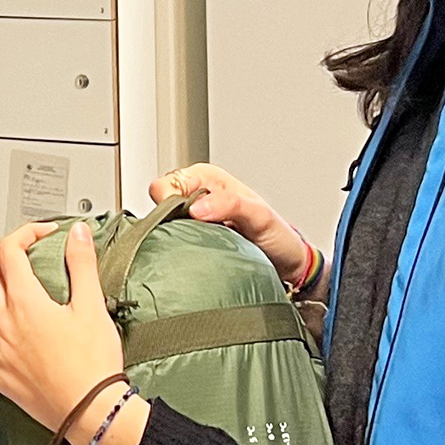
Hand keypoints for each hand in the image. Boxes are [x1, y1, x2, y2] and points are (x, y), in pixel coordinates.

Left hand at [0, 221, 136, 444]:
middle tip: (22, 254)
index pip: (10, 252)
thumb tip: (76, 235)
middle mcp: (4, 325)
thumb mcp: (93, 306)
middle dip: (2, 256)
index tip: (43, 235)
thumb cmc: (93, 366)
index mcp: (25, 303)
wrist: (91, 411)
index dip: (25, 234)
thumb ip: (82, 264)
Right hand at [151, 163, 310, 289]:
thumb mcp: (259, 216)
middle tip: (195, 236)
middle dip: (169, 222)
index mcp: (206, 178)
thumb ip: (230, 205)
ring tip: (199, 247)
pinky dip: (176, 251)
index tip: (187, 219)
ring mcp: (189, 220)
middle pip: (158, 206)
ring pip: (161, 227)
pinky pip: (168, 244)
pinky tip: (193, 256)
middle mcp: (194, 195)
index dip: (169, 202)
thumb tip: (197, 208)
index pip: (165, 185)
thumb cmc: (277, 237)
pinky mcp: (188, 241)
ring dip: (174, 239)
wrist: (286, 266)